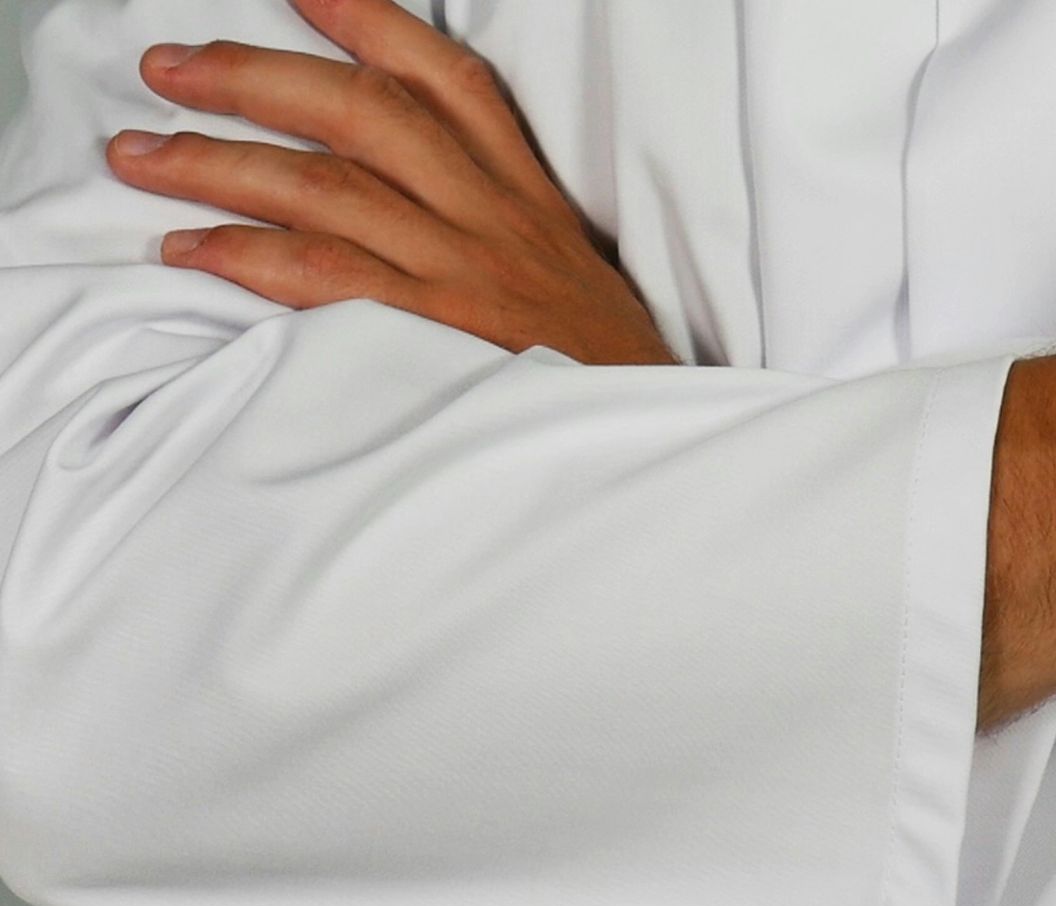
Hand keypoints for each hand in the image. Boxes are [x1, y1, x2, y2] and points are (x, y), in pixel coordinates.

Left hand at [105, 0, 672, 366]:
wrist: (644, 439)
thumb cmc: (597, 364)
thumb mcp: (566, 269)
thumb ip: (497, 219)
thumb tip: (400, 187)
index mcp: (525, 194)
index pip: (448, 81)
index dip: (369, 22)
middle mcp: (491, 217)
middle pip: (363, 114)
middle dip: (253, 77)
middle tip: (168, 67)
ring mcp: (461, 274)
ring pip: (325, 186)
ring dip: (217, 162)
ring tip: (137, 154)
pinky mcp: (435, 336)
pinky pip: (325, 279)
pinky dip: (246, 257)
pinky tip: (187, 250)